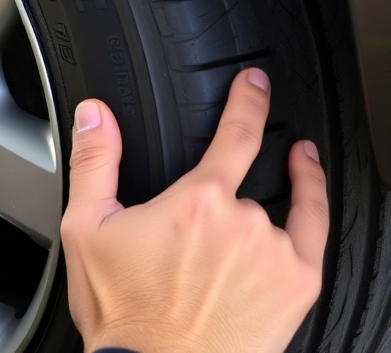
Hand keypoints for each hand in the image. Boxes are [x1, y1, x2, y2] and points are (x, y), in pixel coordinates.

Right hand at [60, 68, 328, 352]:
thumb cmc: (124, 314)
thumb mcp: (85, 231)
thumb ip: (94, 163)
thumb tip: (95, 115)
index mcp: (195, 201)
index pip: (236, 133)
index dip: (248, 101)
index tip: (255, 84)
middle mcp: (242, 220)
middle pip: (236, 187)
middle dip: (209, 206)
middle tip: (178, 248)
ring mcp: (274, 252)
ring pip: (263, 213)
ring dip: (240, 223)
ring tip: (204, 265)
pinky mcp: (296, 282)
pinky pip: (312, 225)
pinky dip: (311, 196)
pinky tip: (304, 181)